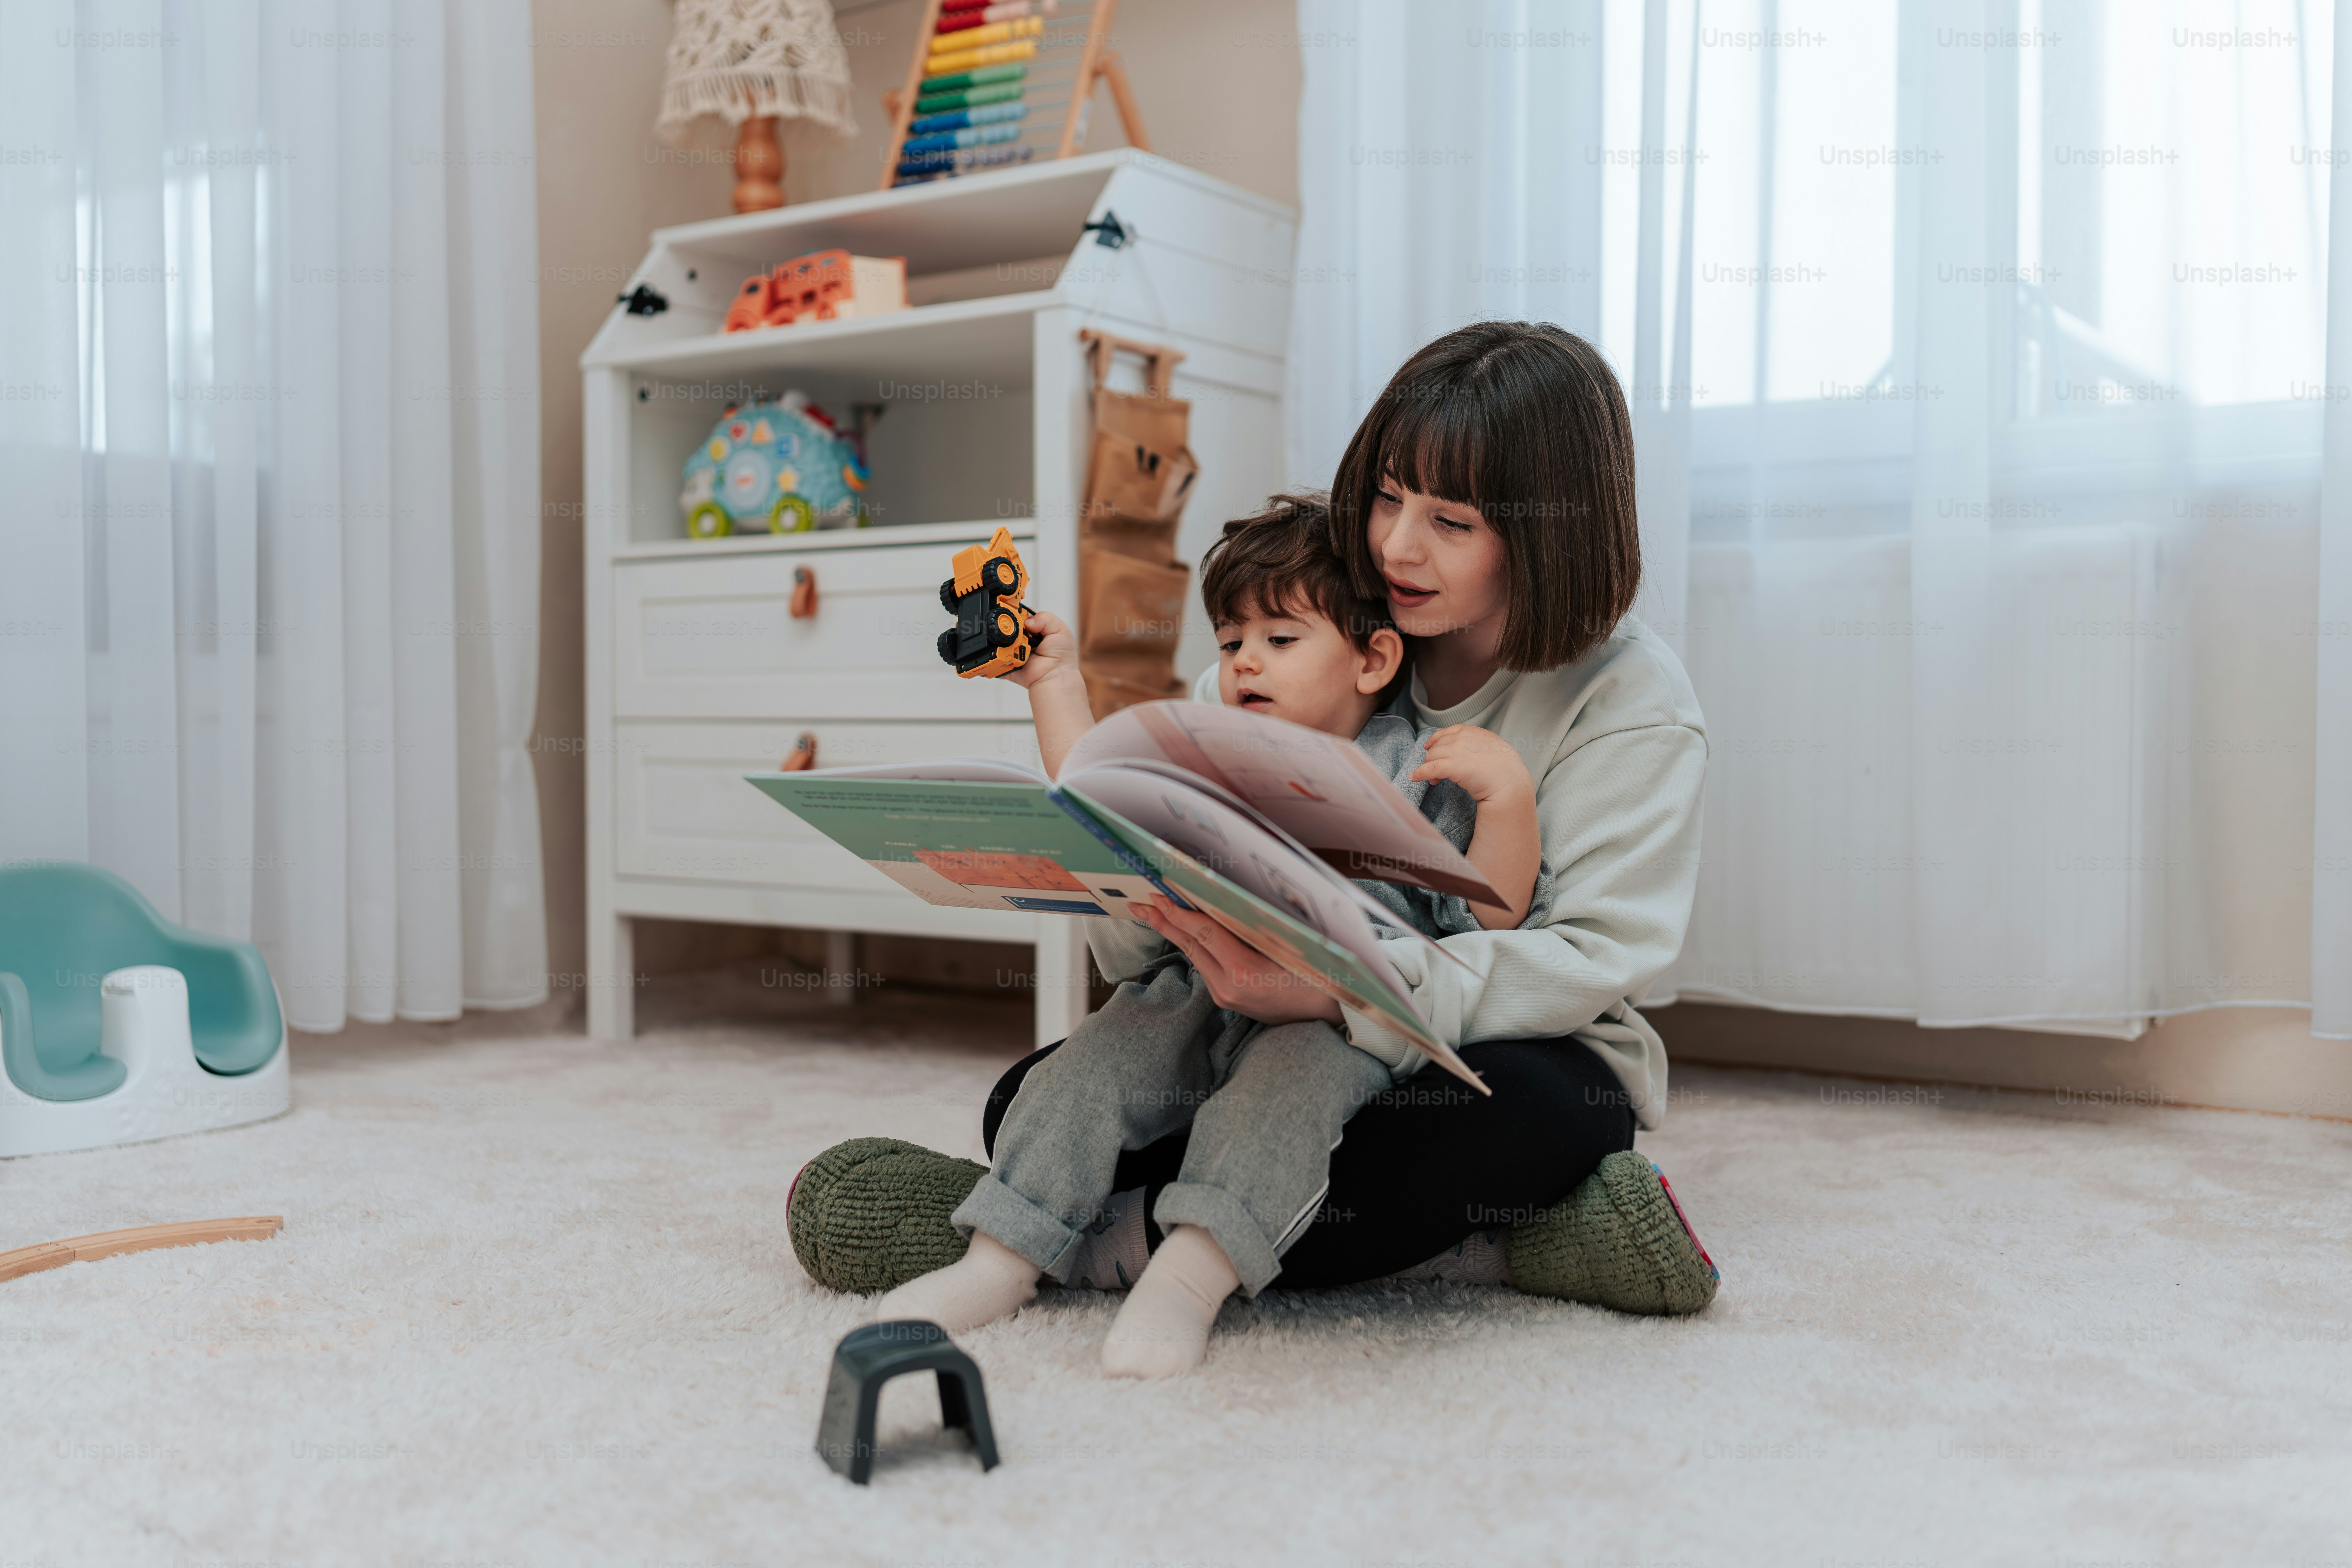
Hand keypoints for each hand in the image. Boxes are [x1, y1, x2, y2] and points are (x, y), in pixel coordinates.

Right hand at [1004, 608, 1078, 690]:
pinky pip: (998, 657)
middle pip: (1010, 626)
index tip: (1016, 613)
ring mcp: (1015, 650)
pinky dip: (1000, 656)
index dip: (1018, 613)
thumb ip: (1045, 618)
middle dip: (1012, 627)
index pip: (1022, 615)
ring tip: (1020, 647)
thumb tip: (1028, 621)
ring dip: (1008, 642)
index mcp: (1035, 628)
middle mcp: (1024, 638)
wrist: (1056, 677)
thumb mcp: (1060, 630)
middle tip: (1021, 634)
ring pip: (1002, 640)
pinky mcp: (1008, 662)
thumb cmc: (1062, 656)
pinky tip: (1009, 655)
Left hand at [1132, 898, 1345, 1026]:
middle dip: (1164, 921)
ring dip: (1176, 933)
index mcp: (1244, 972)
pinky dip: (1195, 947)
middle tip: (1140, 902)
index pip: (1204, 932)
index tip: (1158, 894)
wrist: (1332, 1014)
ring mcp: (1226, 997)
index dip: (1179, 911)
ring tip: (1156, 913)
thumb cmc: (1320, 973)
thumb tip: (1223, 896)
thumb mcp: (1290, 943)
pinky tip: (1186, 933)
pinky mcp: (1228, 1001)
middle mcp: (1229, 988)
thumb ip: (1255, 923)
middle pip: (1191, 945)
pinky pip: (1206, 968)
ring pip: (1196, 957)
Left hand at [1410, 724, 1534, 804]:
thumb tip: (1463, 751)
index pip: (1447, 732)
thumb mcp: (1492, 746)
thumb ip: (1476, 743)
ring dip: (1427, 768)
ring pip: (1431, 757)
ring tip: (1433, 781)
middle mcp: (1461, 738)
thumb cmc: (1504, 768)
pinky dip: (1419, 773)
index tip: (1429, 747)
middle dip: (1432, 759)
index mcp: (1471, 732)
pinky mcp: (1452, 766)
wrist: (1509, 781)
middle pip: (1436, 746)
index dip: (1435, 740)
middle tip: (1434, 773)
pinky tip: (1415, 778)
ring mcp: (1456, 751)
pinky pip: (1429, 769)